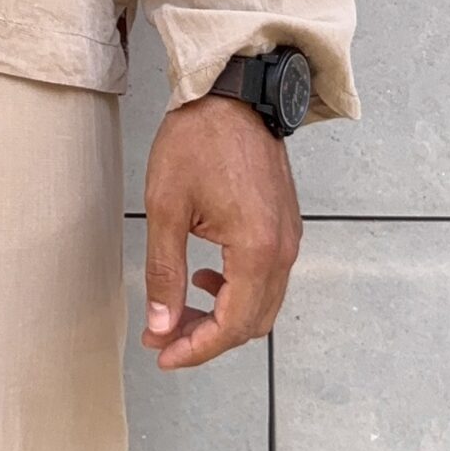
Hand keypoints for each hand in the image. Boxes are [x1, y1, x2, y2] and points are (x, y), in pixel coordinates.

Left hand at [141, 94, 301, 369]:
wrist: (233, 95)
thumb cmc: (198, 142)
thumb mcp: (167, 210)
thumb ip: (165, 273)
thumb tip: (160, 323)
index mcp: (256, 250)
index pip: (232, 326)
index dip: (196, 349)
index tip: (163, 355)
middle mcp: (282, 250)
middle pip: (252, 323)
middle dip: (208, 338)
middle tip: (164, 336)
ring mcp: (289, 238)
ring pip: (263, 304)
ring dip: (223, 317)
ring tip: (180, 310)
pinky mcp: (285, 226)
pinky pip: (268, 279)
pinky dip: (238, 292)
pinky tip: (207, 279)